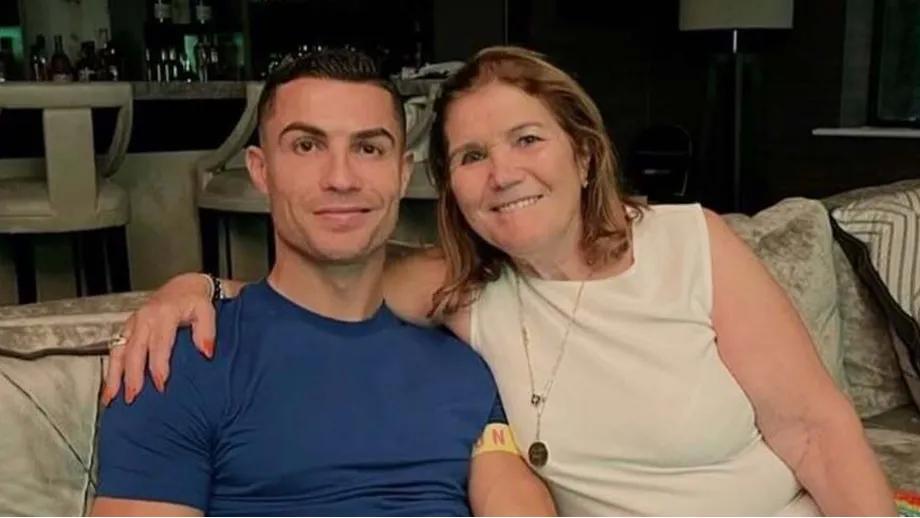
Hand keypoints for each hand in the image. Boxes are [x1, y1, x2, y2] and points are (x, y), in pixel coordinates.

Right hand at [103, 273, 216, 404]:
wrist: (182, 287)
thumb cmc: (194, 301)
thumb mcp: (206, 311)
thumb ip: (206, 332)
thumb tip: (206, 352)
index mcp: (164, 314)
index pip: (160, 344)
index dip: (159, 366)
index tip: (161, 385)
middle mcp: (144, 319)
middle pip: (135, 351)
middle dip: (132, 375)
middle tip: (133, 397)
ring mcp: (133, 323)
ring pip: (119, 352)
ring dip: (114, 376)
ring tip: (111, 398)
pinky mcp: (127, 328)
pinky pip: (115, 351)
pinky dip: (110, 371)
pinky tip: (108, 388)